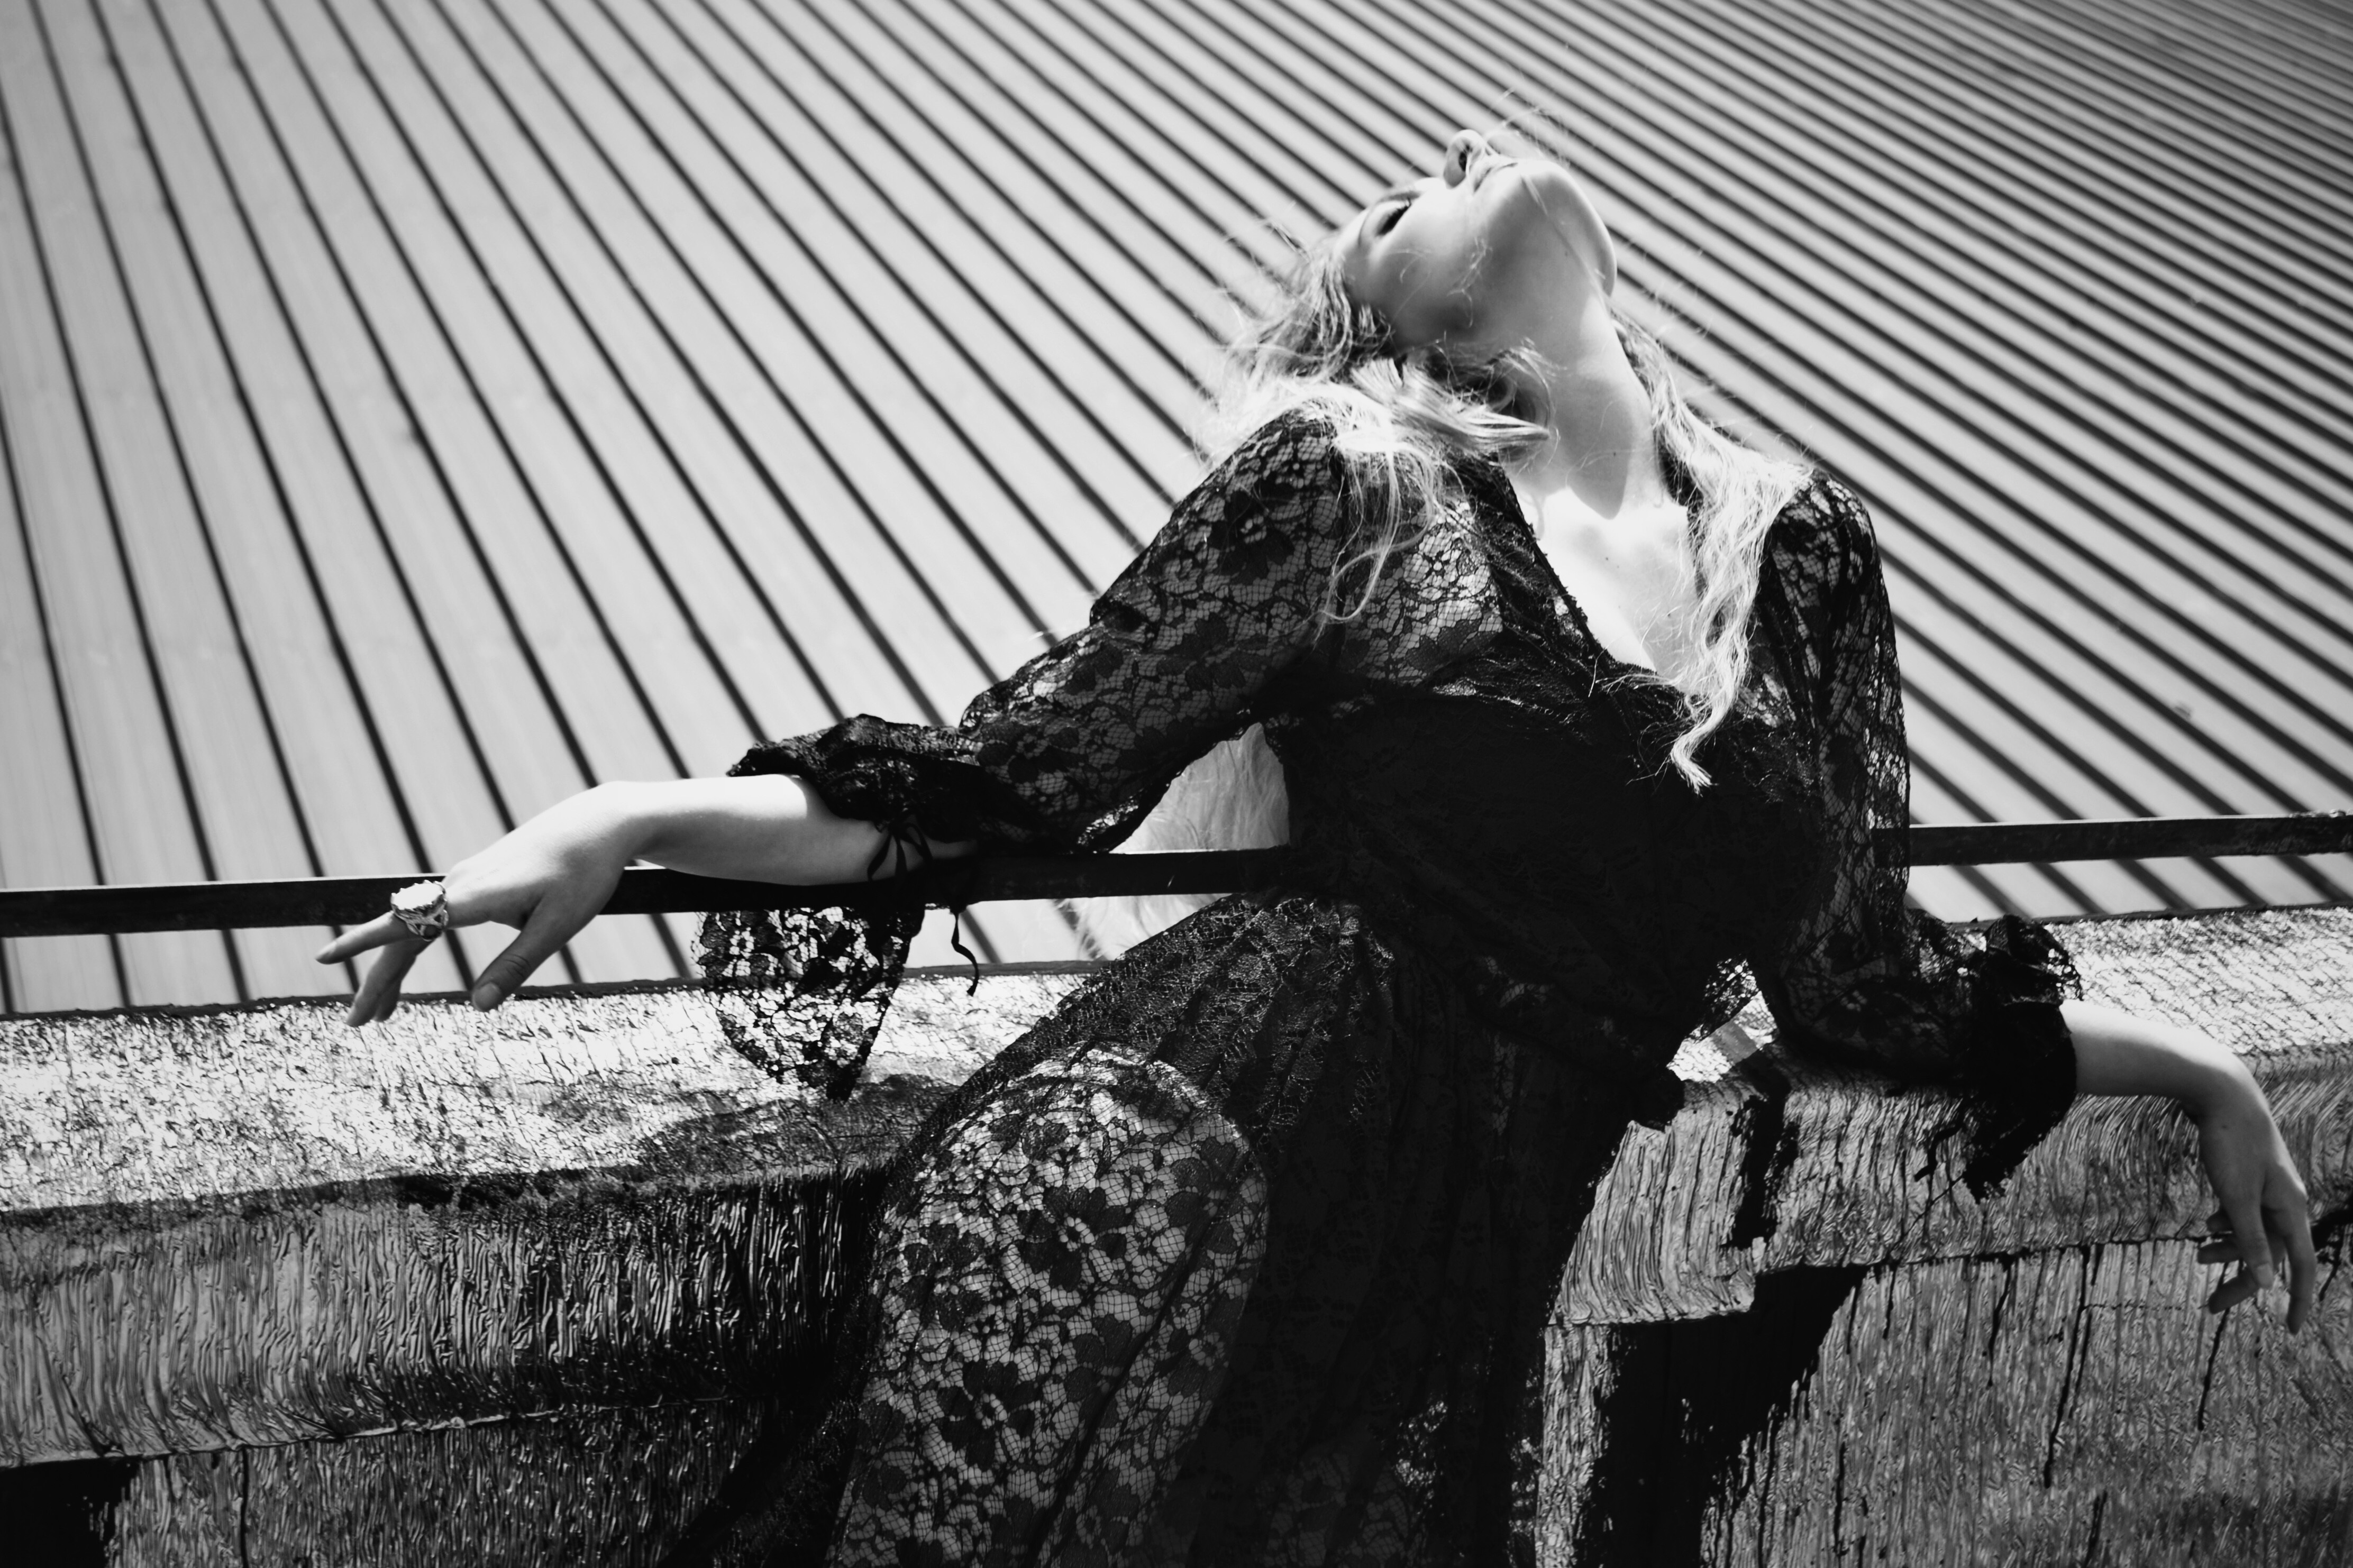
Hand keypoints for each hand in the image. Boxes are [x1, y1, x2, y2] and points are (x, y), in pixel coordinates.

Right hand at [315, 787, 640, 1024]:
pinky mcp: (477, 879)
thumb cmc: (585, 873)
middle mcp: (460, 883)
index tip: (325, 958)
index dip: (364, 942)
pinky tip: (407, 963)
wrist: (602, 822)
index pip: (408, 923)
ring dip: (393, 967)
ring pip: (415, 926)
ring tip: (381, 1013)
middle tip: (357, 1024)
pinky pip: (431, 916)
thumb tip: (476, 1007)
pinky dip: (414, 945)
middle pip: (403, 934)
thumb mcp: (558, 926)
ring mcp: (465, 879)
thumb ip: (517, 965)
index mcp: (476, 895)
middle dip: (377, 979)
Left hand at [2187, 1069, 2316, 1332]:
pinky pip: (2244, 1212)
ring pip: (2254, 1232)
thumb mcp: (2236, 1197)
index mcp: (2290, 1208)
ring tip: (2198, 1256)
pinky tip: (2209, 1225)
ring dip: (2229, 1249)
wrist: (2222, 1092)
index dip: (2298, 1300)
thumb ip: (2250, 1239)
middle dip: (2243, 1279)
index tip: (2290, 1329)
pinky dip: (2227, 1224)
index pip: (2301, 1265)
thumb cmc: (2230, 1143)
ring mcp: (2270, 1186)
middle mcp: (2286, 1200)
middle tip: (2211, 1304)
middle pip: (2271, 1253)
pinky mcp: (2252, 1174)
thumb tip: (2269, 1283)